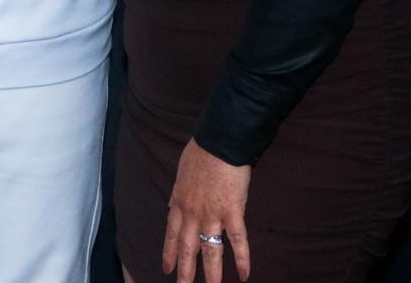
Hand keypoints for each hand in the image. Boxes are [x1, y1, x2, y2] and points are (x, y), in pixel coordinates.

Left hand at [163, 140, 251, 282]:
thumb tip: (174, 202)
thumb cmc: (201, 151)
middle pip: (187, 249)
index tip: (166, 268)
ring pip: (210, 251)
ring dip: (211, 274)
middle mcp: (192, 213)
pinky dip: (242, 259)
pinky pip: (238, 241)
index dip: (169, 252)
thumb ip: (179, 191)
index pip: (171, 233)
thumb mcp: (182, 172)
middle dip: (184, 272)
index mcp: (179, 201)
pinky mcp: (232, 212)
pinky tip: (243, 275)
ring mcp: (212, 215)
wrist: (219, 141)